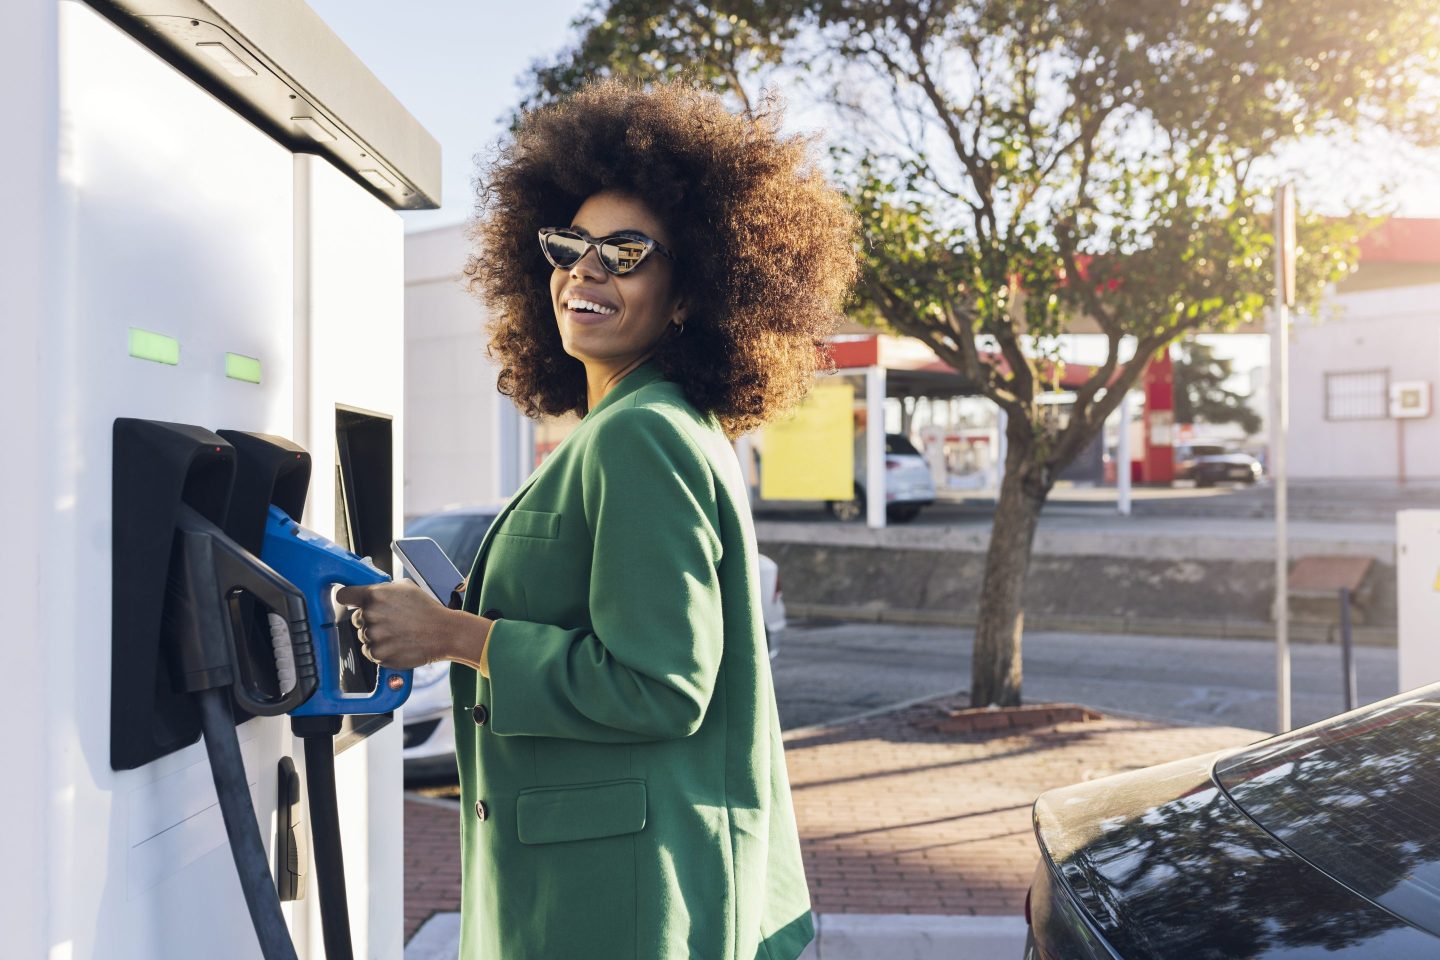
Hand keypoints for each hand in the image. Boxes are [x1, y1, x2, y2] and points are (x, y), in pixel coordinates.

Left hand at [334, 580, 466, 669]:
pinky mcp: (378, 654)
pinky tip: (398, 644)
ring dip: (377, 636)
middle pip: (357, 619)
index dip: (347, 599)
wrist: (443, 632)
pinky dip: (382, 651)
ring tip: (399, 634)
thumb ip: (382, 589)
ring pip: (365, 637)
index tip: (352, 602)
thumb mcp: (405, 587)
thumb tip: (368, 592)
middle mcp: (370, 615)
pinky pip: (371, 652)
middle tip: (391, 621)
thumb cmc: (426, 609)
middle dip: (370, 620)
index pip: (343, 596)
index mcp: (374, 595)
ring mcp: (373, 636)